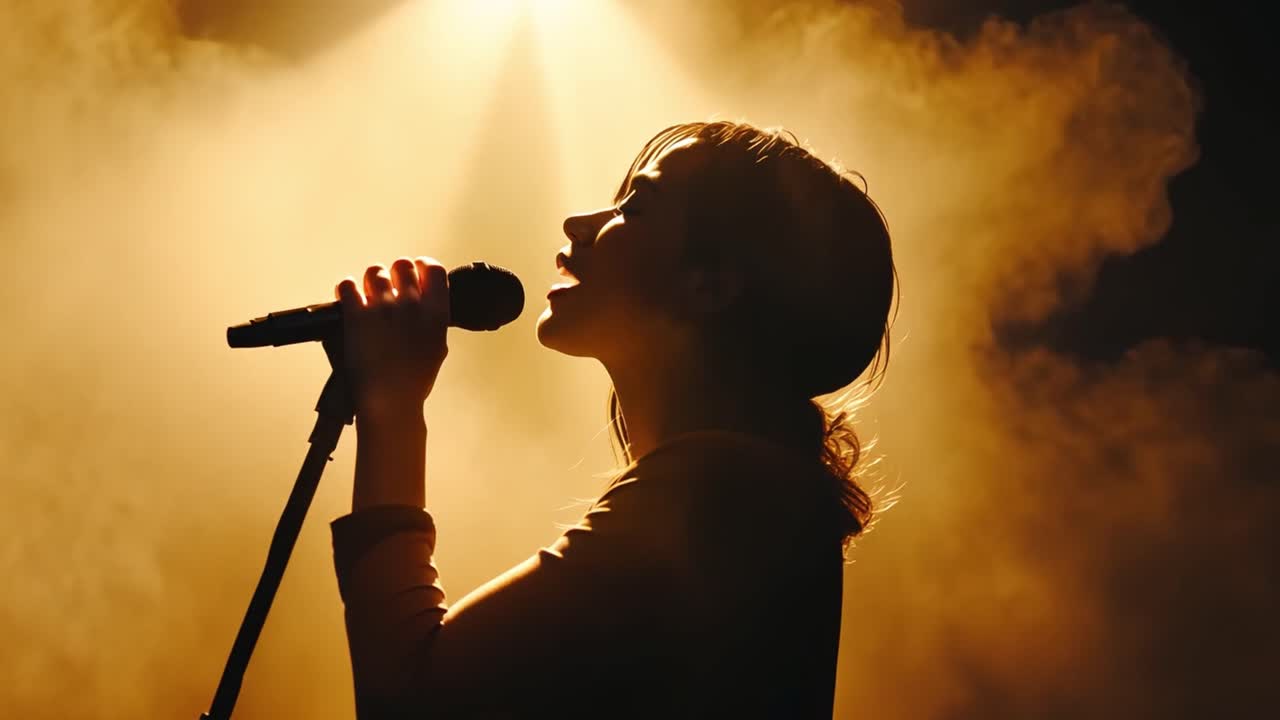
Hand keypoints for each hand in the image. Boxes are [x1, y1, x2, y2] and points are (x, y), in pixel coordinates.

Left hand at [335, 257, 449, 417]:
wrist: (388, 401)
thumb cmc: (413, 381)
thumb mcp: (437, 348)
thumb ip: (433, 320)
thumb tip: (426, 300)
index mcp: (436, 313)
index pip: (434, 269)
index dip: (423, 266)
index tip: (416, 271)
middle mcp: (411, 305)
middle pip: (402, 265)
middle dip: (395, 274)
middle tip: (389, 289)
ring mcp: (383, 308)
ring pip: (374, 271)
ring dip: (371, 282)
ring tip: (368, 297)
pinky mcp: (356, 315)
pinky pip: (347, 285)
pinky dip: (346, 289)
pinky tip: (349, 300)